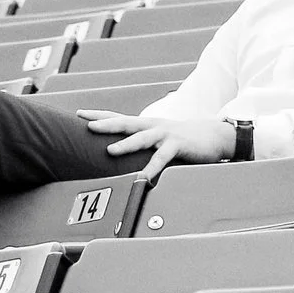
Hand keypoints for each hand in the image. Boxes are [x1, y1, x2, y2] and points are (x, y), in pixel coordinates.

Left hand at [74, 109, 236, 179]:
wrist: (214, 135)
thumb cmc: (184, 139)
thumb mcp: (160, 137)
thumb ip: (143, 142)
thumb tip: (122, 151)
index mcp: (147, 124)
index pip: (118, 117)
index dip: (99, 115)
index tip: (79, 114)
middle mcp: (153, 126)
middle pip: (126, 122)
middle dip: (106, 124)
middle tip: (87, 126)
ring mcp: (165, 134)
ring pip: (142, 138)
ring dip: (125, 144)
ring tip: (111, 150)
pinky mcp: (178, 145)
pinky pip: (163, 158)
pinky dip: (153, 168)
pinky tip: (144, 178)